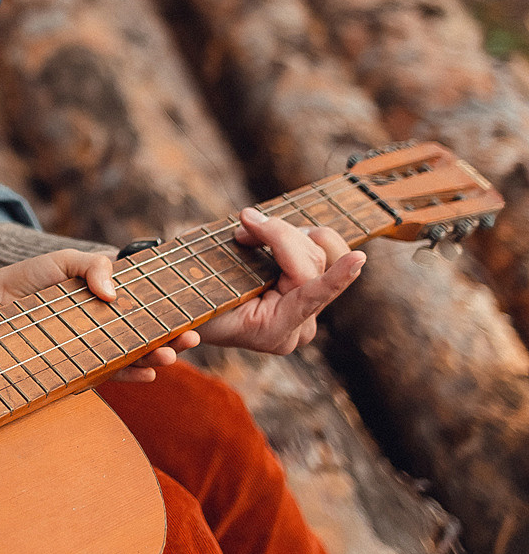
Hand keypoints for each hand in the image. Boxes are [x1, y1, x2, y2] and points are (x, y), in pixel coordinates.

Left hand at [0, 247, 199, 384]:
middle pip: (146, 336)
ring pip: (132, 358)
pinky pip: (107, 375)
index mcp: (108, 302)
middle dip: (171, 340)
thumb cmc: (29, 278)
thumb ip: (95, 266)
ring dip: (154, 360)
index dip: (169, 315)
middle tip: (188, 340)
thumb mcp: (65, 261)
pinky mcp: (76, 367)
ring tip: (169, 357)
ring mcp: (92, 348)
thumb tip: (113, 294)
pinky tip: (146, 376)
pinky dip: (128, 376)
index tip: (190, 319)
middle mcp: (105, 327)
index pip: (146, 310)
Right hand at [197, 207, 364, 353]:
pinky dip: (302, 240)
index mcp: (273, 331)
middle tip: (242, 224)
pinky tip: (313, 239)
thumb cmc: (195, 299)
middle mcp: (298, 328)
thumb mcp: (210, 277)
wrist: (195, 315)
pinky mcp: (309, 296)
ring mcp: (308, 314)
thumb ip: (235, 255)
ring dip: (283, 233)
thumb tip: (253, 222)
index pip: (308, 295)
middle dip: (277, 233)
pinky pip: (318, 261)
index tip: (358, 259)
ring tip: (249, 231)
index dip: (333, 276)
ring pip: (316, 255)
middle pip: (310, 263)